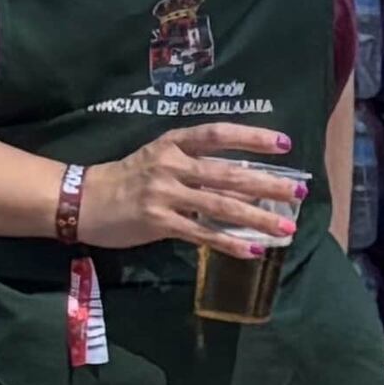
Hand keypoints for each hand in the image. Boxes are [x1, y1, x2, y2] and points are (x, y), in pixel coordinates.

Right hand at [82, 122, 305, 260]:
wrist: (82, 200)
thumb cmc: (127, 178)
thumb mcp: (160, 159)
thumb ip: (197, 165)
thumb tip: (246, 180)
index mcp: (173, 143)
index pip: (218, 134)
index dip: (252, 137)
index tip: (284, 144)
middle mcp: (172, 165)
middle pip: (229, 173)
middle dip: (269, 183)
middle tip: (301, 190)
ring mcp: (165, 194)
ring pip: (220, 206)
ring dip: (258, 218)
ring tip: (287, 228)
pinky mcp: (159, 222)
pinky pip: (202, 234)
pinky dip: (230, 243)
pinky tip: (253, 251)